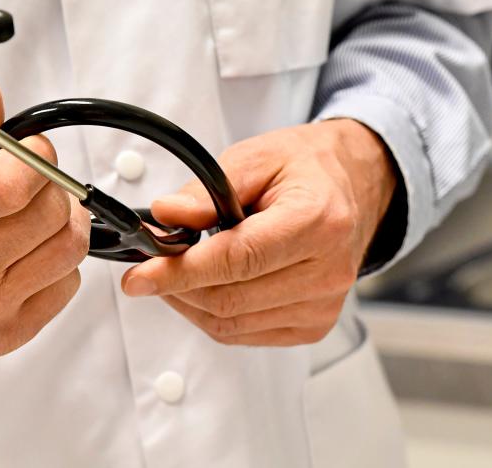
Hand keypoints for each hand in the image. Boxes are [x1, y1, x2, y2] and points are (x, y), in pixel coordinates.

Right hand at [0, 80, 89, 356]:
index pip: (11, 187)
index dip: (36, 159)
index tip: (32, 149)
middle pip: (49, 216)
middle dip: (50, 185)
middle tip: (31, 179)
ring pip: (68, 249)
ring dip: (62, 221)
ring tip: (35, 210)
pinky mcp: (3, 335)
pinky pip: (66, 285)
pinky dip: (57, 260)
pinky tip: (27, 250)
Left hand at [120, 119, 394, 345]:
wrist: (352, 185)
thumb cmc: (305, 168)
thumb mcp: (254, 158)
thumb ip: (207, 191)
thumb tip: (166, 217)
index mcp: (318, 221)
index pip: (238, 260)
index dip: (181, 272)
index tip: (139, 277)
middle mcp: (328, 270)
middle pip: (231, 299)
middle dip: (178, 287)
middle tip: (149, 267)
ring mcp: (324, 304)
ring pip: (233, 324)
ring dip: (191, 303)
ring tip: (176, 272)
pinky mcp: (315, 324)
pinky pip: (247, 334)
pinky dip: (215, 315)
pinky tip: (207, 287)